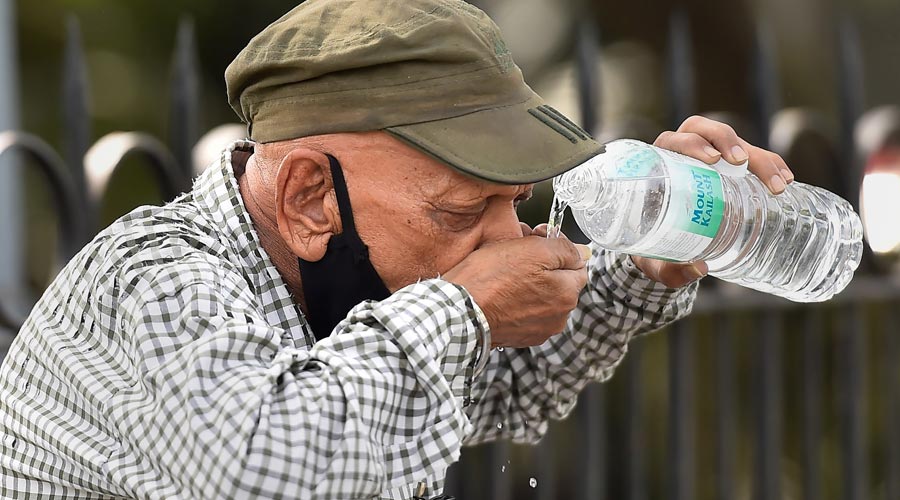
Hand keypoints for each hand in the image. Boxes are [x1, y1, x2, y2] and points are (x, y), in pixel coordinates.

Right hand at [443, 233, 589, 347]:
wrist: (459, 312)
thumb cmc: (490, 279)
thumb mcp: (532, 249)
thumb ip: (564, 249)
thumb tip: (583, 252)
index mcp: (567, 294)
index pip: (577, 264)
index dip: (557, 248)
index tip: (537, 240)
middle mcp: (559, 316)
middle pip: (560, 282)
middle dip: (544, 267)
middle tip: (517, 255)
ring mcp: (540, 329)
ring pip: (543, 297)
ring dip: (531, 285)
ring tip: (506, 276)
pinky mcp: (520, 337)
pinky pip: (527, 312)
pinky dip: (518, 302)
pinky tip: (501, 294)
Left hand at [631, 115, 796, 286]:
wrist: (661, 248)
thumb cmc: (651, 249)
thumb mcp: (655, 262)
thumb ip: (672, 269)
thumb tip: (699, 268)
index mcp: (659, 167)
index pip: (675, 141)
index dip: (693, 143)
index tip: (711, 159)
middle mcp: (684, 155)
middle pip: (708, 133)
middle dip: (729, 142)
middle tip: (743, 162)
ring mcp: (709, 159)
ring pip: (735, 143)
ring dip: (759, 157)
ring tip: (779, 182)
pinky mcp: (729, 168)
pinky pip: (752, 157)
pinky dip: (770, 164)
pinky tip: (786, 180)